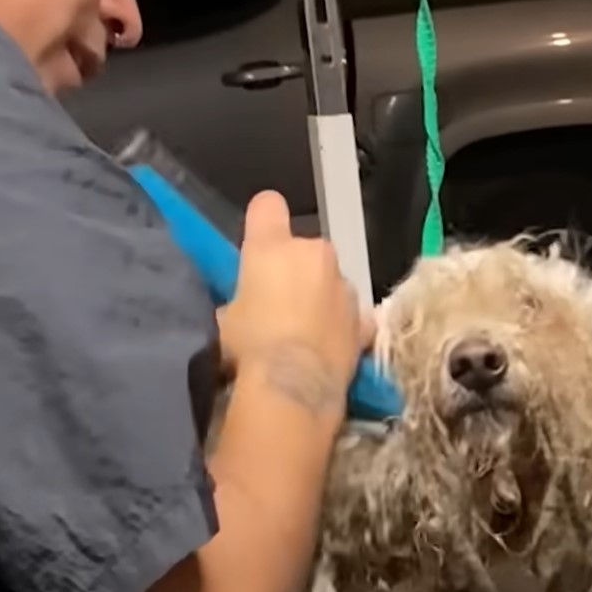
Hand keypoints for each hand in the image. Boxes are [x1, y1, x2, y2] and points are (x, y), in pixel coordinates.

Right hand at [218, 191, 373, 415]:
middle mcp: (315, 253)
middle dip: (296, 270)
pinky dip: (342, 324)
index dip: (262, 222)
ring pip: (331, 281)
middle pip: (304, 249)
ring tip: (305, 332)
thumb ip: (244, 296)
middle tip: (280, 304)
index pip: (267, 206)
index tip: (258, 242)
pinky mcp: (365, 318)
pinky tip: (329, 346)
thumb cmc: (250, 346)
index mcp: (273, 246)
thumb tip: (251, 305)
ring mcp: (345, 285)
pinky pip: (351, 313)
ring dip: (321, 297)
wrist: (294, 385)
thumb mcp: (227, 316)